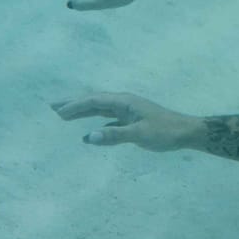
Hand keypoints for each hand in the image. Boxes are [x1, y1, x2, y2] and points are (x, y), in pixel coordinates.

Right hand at [52, 92, 200, 151]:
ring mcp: (128, 112)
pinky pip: (108, 121)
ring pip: (100, 110)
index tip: (58, 113)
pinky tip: (90, 133)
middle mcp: (124, 103)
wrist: (186, 133)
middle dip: (74, 104)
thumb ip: (114, 135)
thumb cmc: (165, 132)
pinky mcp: (132, 122)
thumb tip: (88, 137)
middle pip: (94, 102)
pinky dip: (97, 124)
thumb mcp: (140, 135)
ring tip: (64, 115)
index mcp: (124, 102)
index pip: (94, 101)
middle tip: (52, 107)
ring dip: (83, 112)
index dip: (75, 106)